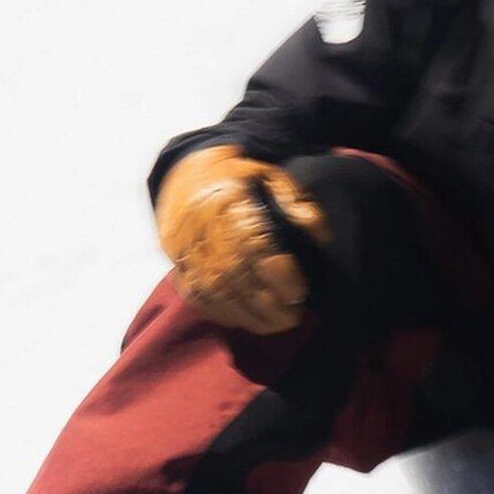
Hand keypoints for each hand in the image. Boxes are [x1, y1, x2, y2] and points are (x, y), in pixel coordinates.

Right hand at [154, 145, 331, 334]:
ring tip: (272, 325)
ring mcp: (184, 244)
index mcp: (229, 201)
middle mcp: (202, 225)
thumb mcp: (274, 178)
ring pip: (213, 291)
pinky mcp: (174, 258)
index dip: (279, 276)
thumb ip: (298, 204)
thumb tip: (319, 235)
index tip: (299, 292)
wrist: (191, 168)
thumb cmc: (240, 177)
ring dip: (245, 315)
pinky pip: (193, 294)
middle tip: (291, 318)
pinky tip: (241, 319)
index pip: (255, 247)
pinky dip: (218, 312)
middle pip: (234, 276)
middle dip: (266, 305)